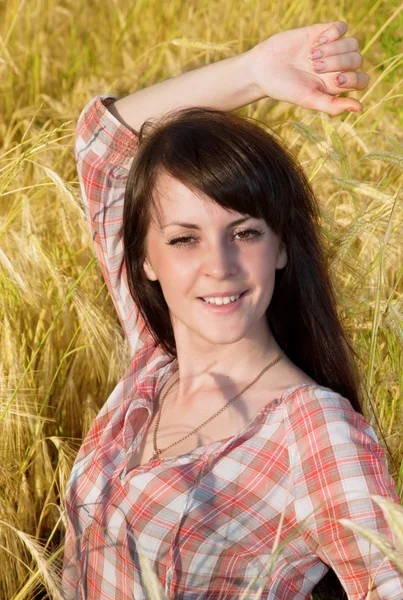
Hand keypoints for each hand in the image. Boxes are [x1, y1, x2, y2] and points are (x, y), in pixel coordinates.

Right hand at [249, 21, 368, 115]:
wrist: (264, 69)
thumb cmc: (286, 89)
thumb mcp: (309, 100)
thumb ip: (333, 106)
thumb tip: (360, 108)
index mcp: (337, 84)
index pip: (361, 80)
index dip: (354, 78)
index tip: (336, 80)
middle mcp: (337, 66)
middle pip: (357, 60)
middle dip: (338, 63)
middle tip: (314, 67)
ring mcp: (331, 48)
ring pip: (352, 43)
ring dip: (334, 49)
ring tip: (312, 55)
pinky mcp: (322, 32)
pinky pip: (342, 27)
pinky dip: (332, 34)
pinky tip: (315, 42)